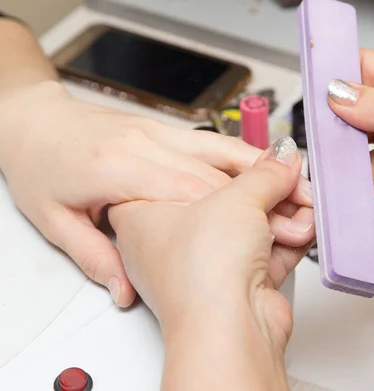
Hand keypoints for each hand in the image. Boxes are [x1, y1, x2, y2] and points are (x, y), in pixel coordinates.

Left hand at [0, 81, 311, 306]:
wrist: (30, 122)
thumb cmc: (40, 166)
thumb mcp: (55, 220)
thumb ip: (97, 257)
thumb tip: (122, 293)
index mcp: (117, 168)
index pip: (193, 190)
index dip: (239, 208)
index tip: (276, 220)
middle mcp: (142, 146)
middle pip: (217, 171)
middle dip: (264, 190)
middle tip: (301, 205)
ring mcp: (156, 134)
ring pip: (221, 148)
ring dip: (263, 167)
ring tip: (297, 184)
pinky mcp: (165, 131)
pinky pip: (212, 139)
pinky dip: (244, 152)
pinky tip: (267, 164)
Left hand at [109, 137, 312, 389]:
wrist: (226, 330)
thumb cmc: (201, 271)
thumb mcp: (235, 198)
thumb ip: (263, 174)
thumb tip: (280, 162)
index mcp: (147, 212)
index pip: (187, 171)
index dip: (229, 161)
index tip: (261, 155)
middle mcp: (173, 240)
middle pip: (226, 199)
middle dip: (268, 190)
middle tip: (291, 179)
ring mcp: (206, 263)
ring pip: (250, 225)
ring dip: (284, 216)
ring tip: (302, 208)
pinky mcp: (236, 283)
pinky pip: (265, 250)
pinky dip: (288, 239)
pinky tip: (305, 227)